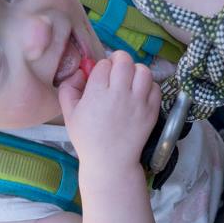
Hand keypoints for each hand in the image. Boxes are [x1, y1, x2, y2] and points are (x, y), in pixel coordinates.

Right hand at [58, 54, 159, 181]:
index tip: (99, 78)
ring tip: (129, 81)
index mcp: (97, 93)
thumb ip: (68, 88)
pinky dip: (148, 86)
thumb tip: (81, 71)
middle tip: (115, 71)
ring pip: (143, 70)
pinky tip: (139, 94)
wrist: (110, 162)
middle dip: (118, 61)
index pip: (103, 64)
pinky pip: (155, 87)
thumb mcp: (69, 113)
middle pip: (124, 60)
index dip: (101, 68)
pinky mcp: (152, 111)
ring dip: (135, 71)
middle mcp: (120, 94)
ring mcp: (139, 102)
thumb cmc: (88, 138)